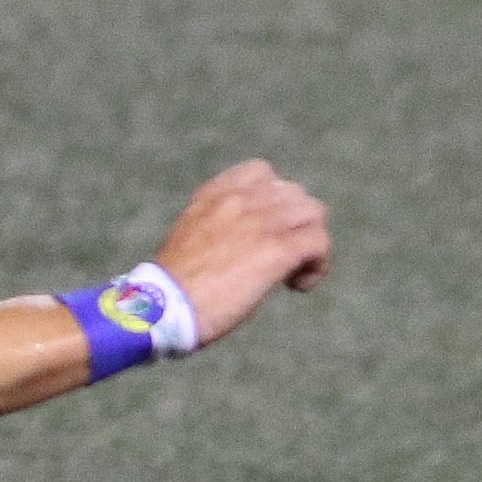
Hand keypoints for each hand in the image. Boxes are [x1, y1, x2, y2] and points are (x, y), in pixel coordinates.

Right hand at [152, 160, 334, 343]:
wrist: (162, 308)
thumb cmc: (170, 288)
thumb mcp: (190, 239)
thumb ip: (217, 228)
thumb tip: (239, 245)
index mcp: (215, 194)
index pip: (262, 173)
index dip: (273, 202)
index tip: (263, 231)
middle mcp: (241, 199)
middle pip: (296, 195)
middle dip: (295, 226)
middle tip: (280, 259)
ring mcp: (261, 221)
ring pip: (314, 214)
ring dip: (310, 243)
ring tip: (292, 273)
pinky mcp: (276, 249)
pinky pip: (319, 243)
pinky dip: (317, 266)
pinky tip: (297, 286)